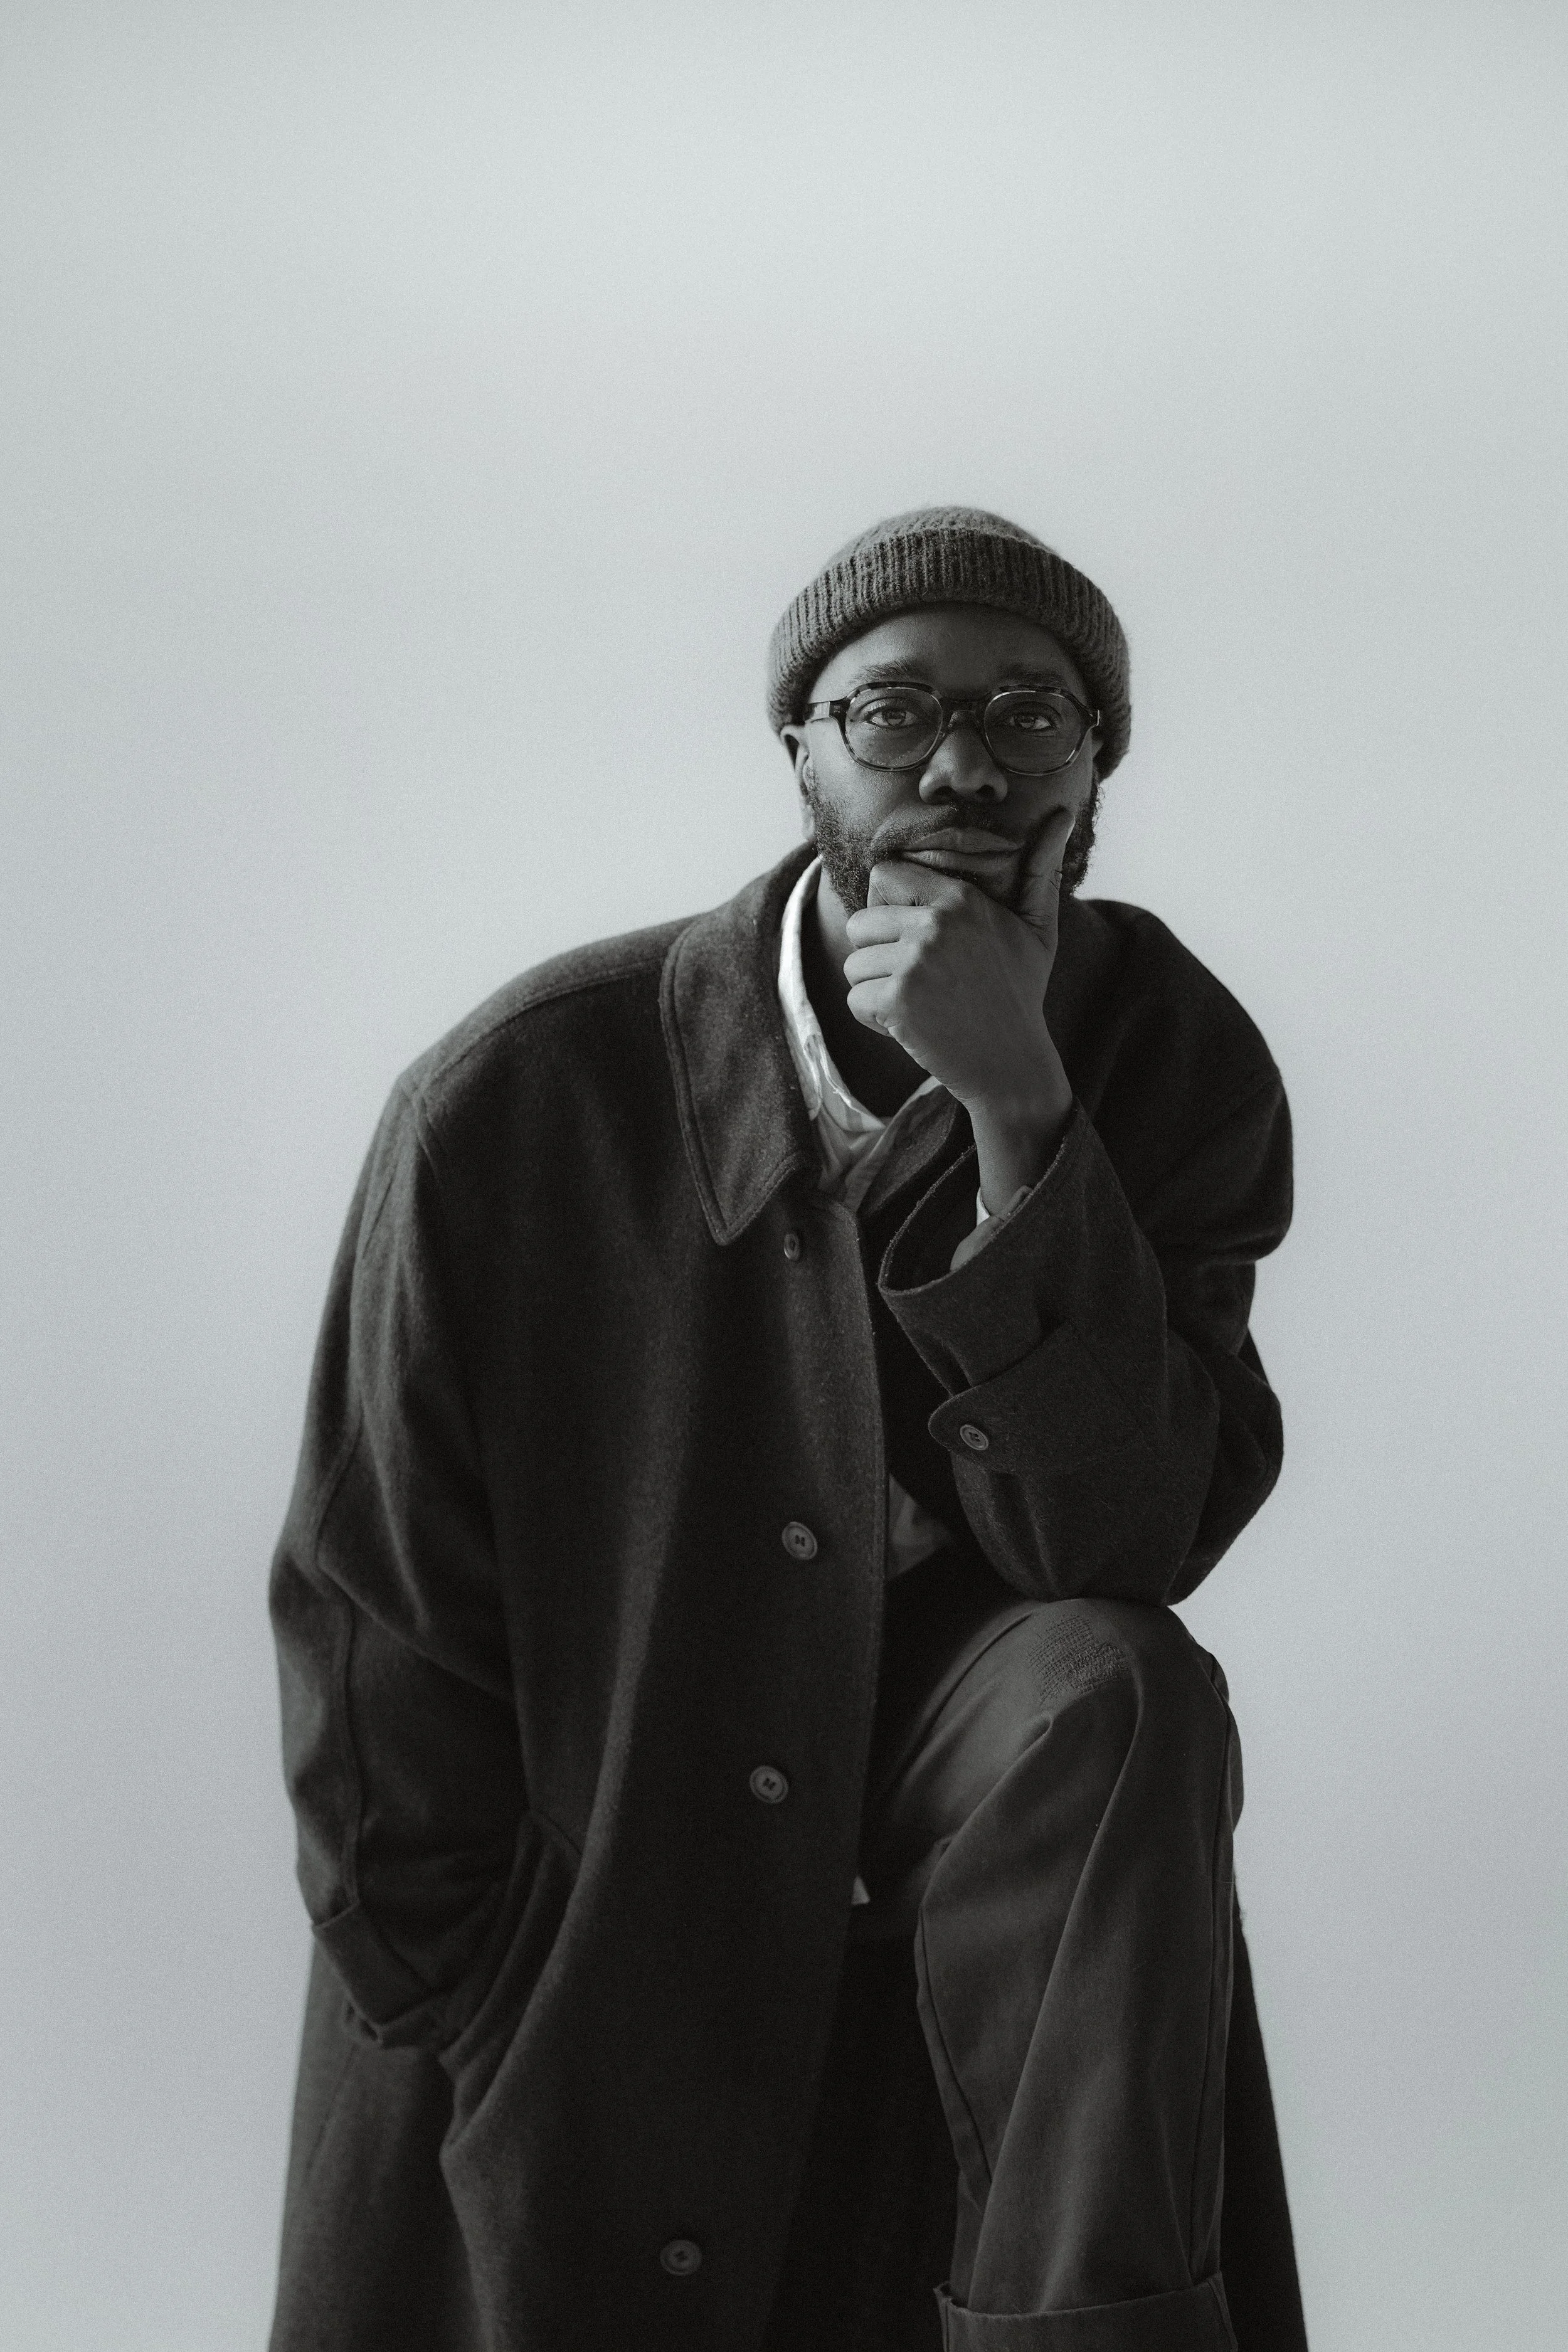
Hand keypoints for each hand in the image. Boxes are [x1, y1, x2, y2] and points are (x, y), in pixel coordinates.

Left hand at [842, 806, 1077, 1213]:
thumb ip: (1040, 869)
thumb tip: (1062, 814)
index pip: (884, 879)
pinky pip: (856, 1000)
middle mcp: (937, 923)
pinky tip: (912, 1027)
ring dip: (877, 992)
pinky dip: (876, 1021)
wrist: (1012, 1065)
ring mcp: (916, 961)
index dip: (890, 914)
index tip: (916, 943)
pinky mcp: (898, 999)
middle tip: (919, 983)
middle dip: (878, 957)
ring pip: (855, 966)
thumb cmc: (1019, 994)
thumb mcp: (1038, 928)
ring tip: (920, 1005)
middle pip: (860, 925)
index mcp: (962, 899)